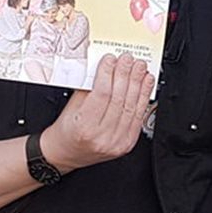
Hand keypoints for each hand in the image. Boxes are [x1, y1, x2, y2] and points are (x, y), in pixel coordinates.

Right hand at [39, 54, 151, 170]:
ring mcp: (117, 142)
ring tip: (139, 68)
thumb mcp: (70, 108)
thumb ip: (87, 89)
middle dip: (125, 75)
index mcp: (84, 128)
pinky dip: (143, 97)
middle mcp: (102, 137)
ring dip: (137, 83)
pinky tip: (145, 84)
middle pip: (119, 99)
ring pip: (131, 107)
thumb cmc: (66, 132)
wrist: (67, 153)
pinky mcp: (127, 143)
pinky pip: (138, 117)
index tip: (111, 60)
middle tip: (128, 59)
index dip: (108, 74)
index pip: (101, 95)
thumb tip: (104, 69)